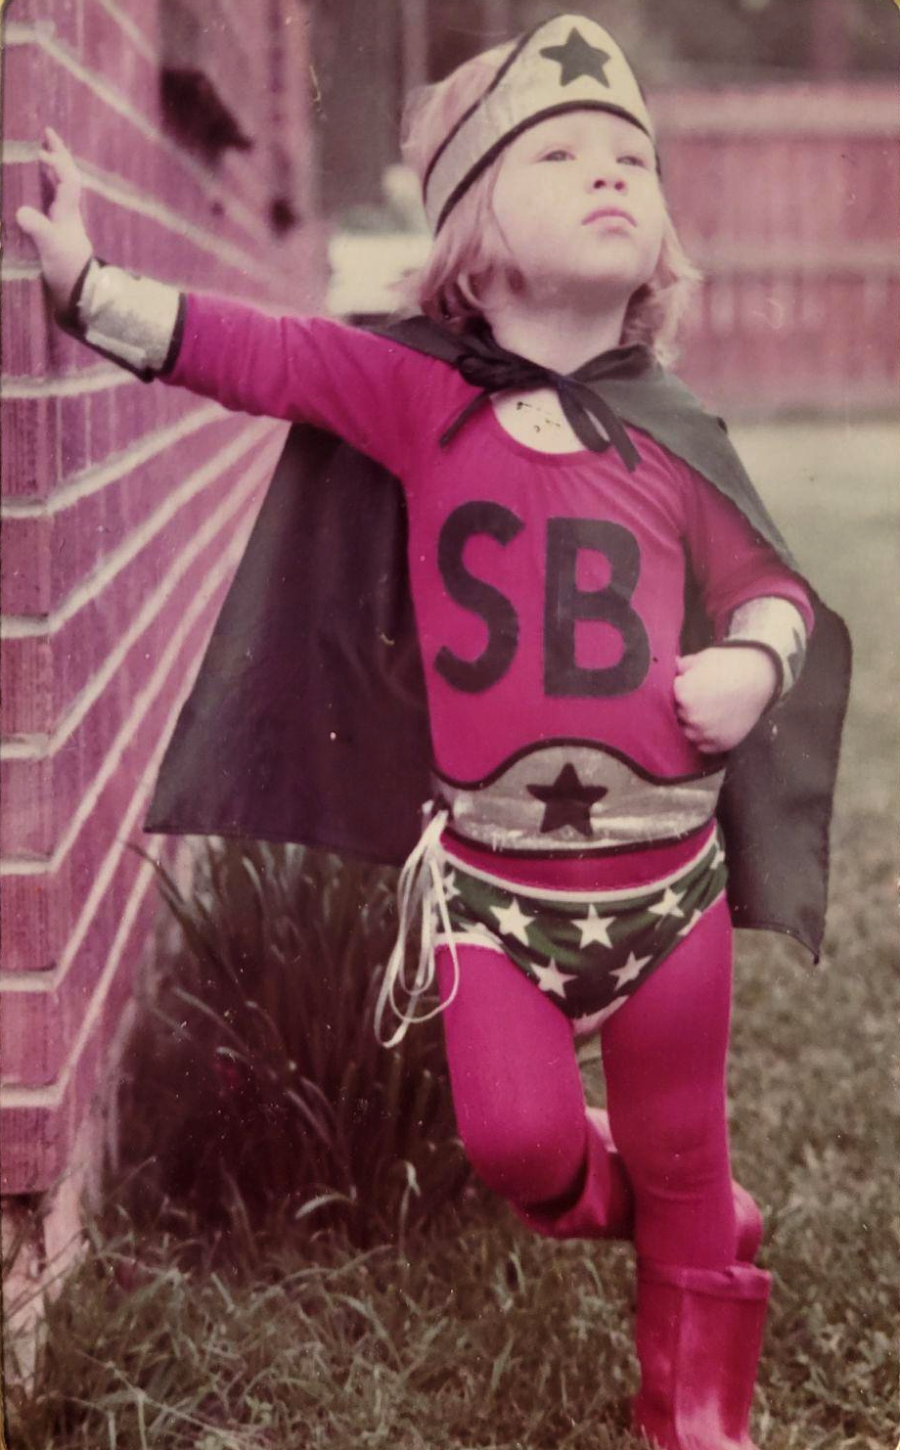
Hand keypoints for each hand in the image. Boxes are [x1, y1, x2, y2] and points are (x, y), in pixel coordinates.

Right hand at [16, 127, 93, 311]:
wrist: (76, 294)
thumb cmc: (66, 269)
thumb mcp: (50, 247)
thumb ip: (37, 228)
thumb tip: (21, 211)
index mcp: (68, 211)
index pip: (68, 178)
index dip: (58, 159)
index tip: (44, 142)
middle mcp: (67, 213)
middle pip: (66, 178)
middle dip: (56, 156)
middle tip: (45, 135)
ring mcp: (61, 222)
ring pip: (58, 190)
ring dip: (49, 171)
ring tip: (37, 155)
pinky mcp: (54, 233)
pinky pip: (49, 203)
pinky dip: (41, 190)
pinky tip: (32, 188)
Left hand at [673, 646, 777, 753]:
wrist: (761, 678)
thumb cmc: (730, 664)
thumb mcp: (702, 659)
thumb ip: (682, 666)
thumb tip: (671, 666)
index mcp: (683, 695)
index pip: (671, 694)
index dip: (681, 687)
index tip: (692, 683)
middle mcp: (692, 717)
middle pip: (679, 713)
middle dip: (686, 705)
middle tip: (703, 696)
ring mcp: (707, 733)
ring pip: (689, 732)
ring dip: (693, 724)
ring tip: (709, 710)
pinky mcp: (720, 744)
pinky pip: (704, 746)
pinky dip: (706, 737)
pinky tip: (714, 723)